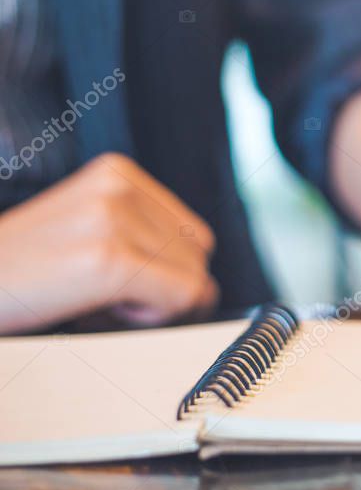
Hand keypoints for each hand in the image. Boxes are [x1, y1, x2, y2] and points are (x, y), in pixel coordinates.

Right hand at [0, 153, 217, 332]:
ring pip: (192, 278)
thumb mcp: (86, 232)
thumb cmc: (23, 272)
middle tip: (105, 293)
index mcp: (118, 173)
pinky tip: (101, 305)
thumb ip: (141, 239)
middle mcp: (120, 186)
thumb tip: (207, 286)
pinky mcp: (107, 259)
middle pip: (198, 254)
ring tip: (95, 295)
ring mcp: (113, 220)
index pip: (194, 234)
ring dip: (153, 303)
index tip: (119, 280)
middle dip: (164, 286)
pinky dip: (151, 316)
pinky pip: (178, 296)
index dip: (166, 270)